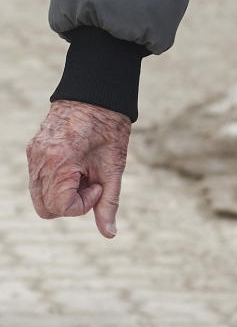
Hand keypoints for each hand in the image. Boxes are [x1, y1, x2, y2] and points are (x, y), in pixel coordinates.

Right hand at [26, 100, 131, 238]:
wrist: (96, 92)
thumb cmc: (109, 127)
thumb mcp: (114, 166)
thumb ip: (109, 202)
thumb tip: (110, 234)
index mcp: (59, 164)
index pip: (60, 208)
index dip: (82, 204)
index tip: (98, 184)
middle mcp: (40, 161)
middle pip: (45, 209)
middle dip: (70, 203)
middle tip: (90, 181)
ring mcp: (33, 155)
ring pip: (39, 195)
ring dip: (62, 192)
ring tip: (83, 170)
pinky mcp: (33, 150)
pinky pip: (38, 179)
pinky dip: (56, 180)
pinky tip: (74, 163)